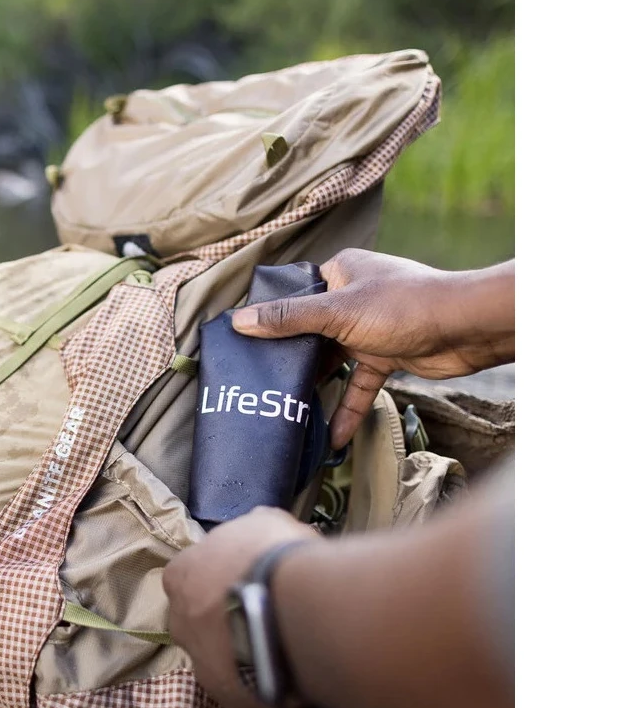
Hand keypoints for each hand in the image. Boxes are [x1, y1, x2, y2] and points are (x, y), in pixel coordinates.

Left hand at [162, 507, 317, 707]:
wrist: (289, 608)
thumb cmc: (270, 555)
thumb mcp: (264, 522)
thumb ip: (252, 529)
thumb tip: (256, 527)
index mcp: (180, 575)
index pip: (191, 575)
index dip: (219, 576)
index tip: (245, 577)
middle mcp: (179, 621)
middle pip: (199, 620)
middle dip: (225, 618)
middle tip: (262, 612)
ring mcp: (200, 663)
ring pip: (220, 659)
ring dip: (244, 653)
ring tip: (280, 646)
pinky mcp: (228, 698)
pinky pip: (244, 691)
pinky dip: (262, 685)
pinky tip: (288, 676)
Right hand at [232, 249, 513, 448]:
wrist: (466, 329)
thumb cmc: (402, 306)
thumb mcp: (337, 312)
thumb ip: (289, 319)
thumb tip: (241, 321)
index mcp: (340, 272)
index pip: (295, 293)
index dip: (272, 316)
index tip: (245, 342)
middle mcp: (352, 297)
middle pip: (310, 330)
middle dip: (291, 358)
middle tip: (260, 382)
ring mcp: (369, 328)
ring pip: (334, 360)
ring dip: (318, 386)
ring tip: (288, 410)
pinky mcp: (386, 355)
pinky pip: (359, 383)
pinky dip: (348, 407)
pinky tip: (332, 435)